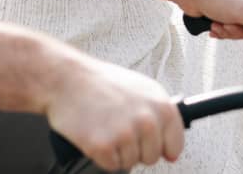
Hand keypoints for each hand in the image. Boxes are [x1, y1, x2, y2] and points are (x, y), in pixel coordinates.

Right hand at [46, 55, 183, 169]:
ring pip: (131, 163)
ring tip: (106, 127)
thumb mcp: (142, 89)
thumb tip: (172, 149)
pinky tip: (96, 135)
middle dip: (136, 148)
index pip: (175, 143)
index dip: (162, 147)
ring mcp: (125, 133)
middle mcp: (146, 120)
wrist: (67, 78)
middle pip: (152, 157)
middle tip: (119, 129)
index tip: (151, 143)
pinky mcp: (103, 146)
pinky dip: (102, 156)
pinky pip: (111, 166)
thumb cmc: (101, 82)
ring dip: (117, 151)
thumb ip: (159, 116)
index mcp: (161, 105)